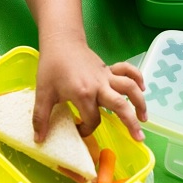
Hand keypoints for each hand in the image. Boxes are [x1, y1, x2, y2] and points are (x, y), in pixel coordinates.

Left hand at [31, 38, 146, 142]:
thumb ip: (41, 117)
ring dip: (140, 103)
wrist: (61, 42)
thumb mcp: (43, 93)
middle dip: (131, 123)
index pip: (92, 119)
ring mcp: (106, 76)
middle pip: (121, 105)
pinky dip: (137, 78)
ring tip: (144, 119)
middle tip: (139, 139)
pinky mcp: (109, 69)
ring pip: (129, 88)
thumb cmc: (51, 67)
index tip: (79, 130)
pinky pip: (128, 71)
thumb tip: (39, 140)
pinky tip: (143, 88)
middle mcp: (99, 85)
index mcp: (83, 94)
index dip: (87, 129)